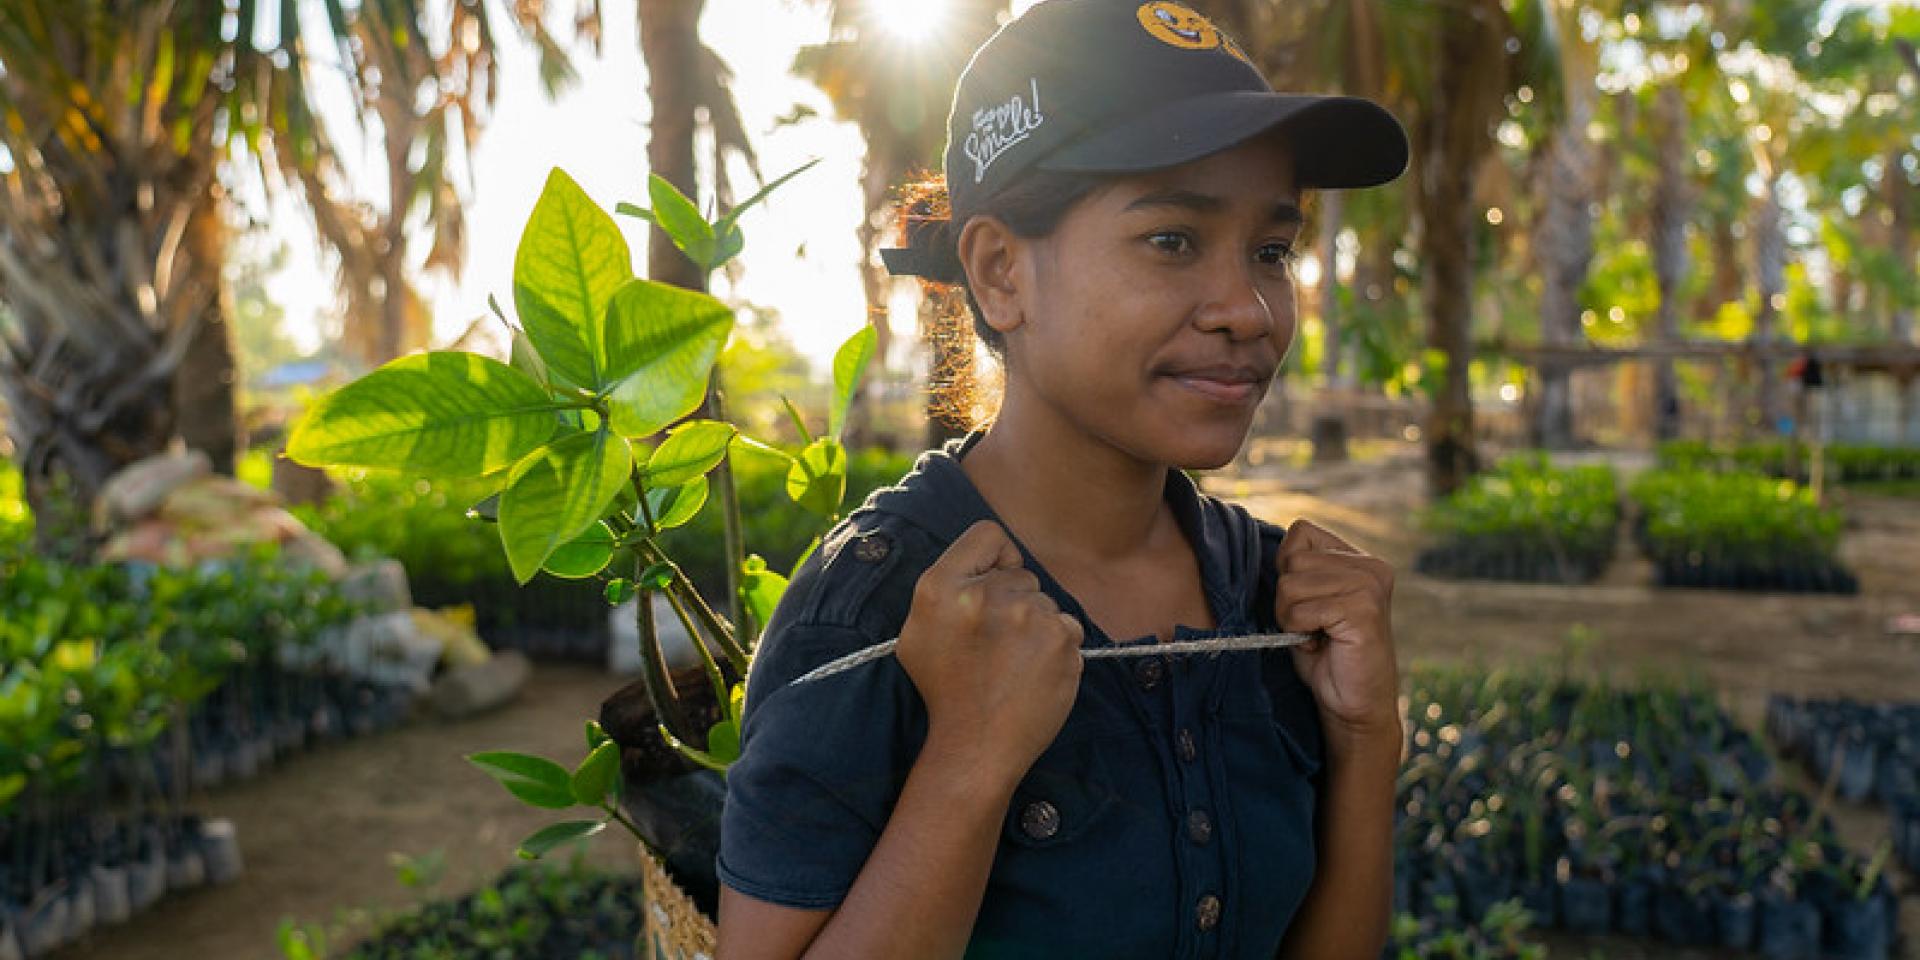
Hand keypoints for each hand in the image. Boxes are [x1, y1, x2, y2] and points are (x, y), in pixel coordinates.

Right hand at [896, 519, 1084, 784]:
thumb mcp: (919, 628)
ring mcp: (1028, 617)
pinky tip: (1033, 673)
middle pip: (1020, 573)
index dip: (994, 558)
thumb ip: (947, 583)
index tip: (991, 585)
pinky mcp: (1061, 641)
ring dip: (1035, 627)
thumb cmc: (946, 689)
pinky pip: (1066, 627)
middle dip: (1012, 600)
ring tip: (1012, 665)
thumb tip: (985, 560)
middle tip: (993, 644)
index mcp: (942, 587)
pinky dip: (1056, 648)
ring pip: (1045, 603)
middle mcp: (985, 595)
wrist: (976, 746)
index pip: (987, 534)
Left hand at [1273, 519, 1399, 745]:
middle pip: (1291, 560)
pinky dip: (1300, 632)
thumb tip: (1269, 550)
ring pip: (1290, 585)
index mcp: (1359, 559)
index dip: (1287, 568)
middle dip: (1287, 598)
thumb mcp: (1307, 603)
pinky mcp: (1363, 610)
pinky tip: (1322, 645)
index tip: (1306, 602)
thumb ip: (1296, 572)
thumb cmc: (1326, 656)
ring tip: (1317, 635)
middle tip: (1312, 626)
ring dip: (1291, 617)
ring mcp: (1369, 585)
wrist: (1354, 705)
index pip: (1300, 531)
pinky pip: (1301, 610)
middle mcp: (1370, 566)